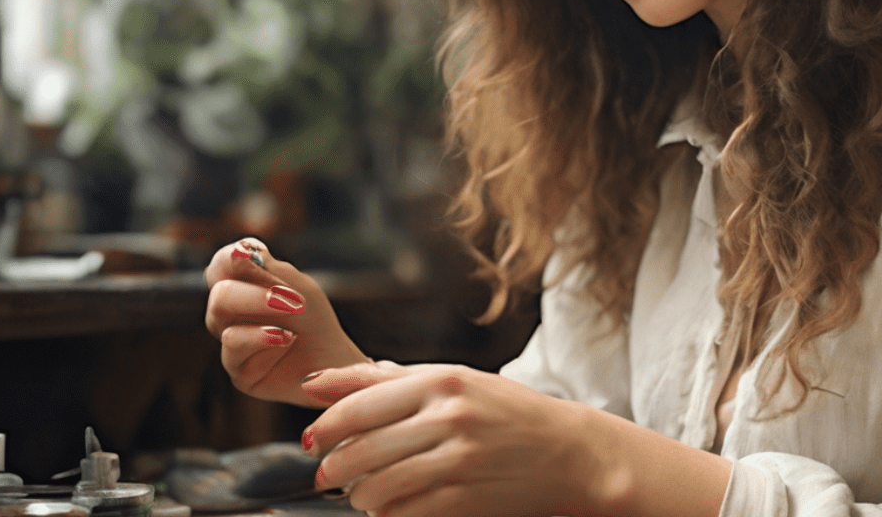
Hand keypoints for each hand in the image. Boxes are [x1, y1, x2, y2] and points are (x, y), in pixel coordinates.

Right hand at [204, 237, 370, 406]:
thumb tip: (238, 249)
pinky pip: (234, 348)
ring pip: (220, 318)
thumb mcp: (297, 287)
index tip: (254, 255)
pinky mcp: (238, 372)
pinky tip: (287, 340)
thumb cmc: (314, 319)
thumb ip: (267, 268)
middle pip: (219, 294)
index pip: (221, 265)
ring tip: (293, 324)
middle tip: (294, 301)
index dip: (231, 258)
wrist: (334, 361)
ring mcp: (232, 343)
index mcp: (241, 288)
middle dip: (255, 295)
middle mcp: (230, 315)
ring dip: (261, 314)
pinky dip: (264, 340)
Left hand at [299, 363, 614, 516]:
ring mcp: (459, 461)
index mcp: (441, 380)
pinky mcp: (466, 500)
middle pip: (360, 450)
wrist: (571, 453)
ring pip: (376, 488)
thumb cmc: (506, 411)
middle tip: (330, 473)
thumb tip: (317, 381)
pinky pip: (404, 514)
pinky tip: (390, 507)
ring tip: (363, 493)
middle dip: (334, 468)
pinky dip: (388, 514)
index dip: (323, 427)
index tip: (310, 440)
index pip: (358, 404)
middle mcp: (449, 417)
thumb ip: (384, 379)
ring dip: (358, 496)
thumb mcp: (452, 380)